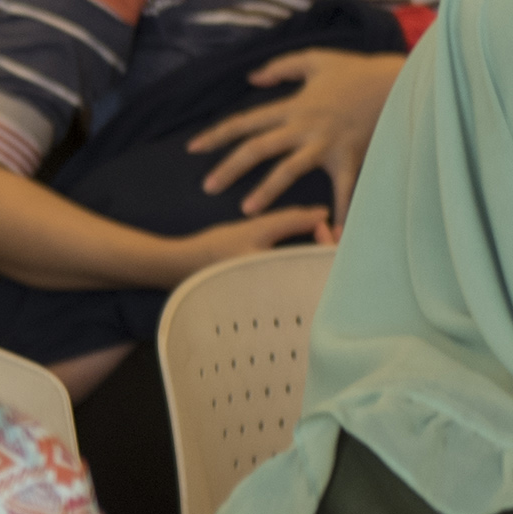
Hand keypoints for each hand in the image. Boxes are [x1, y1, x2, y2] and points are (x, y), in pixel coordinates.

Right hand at [157, 203, 335, 288]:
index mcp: (284, 283)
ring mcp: (276, 300)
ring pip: (309, 277)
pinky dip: (304, 263)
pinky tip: (299, 247)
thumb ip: (291, 220)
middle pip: (321, 275)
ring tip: (313, 233)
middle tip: (319, 226)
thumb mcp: (256, 229)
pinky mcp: (270, 298)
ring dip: (315, 254)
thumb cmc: (217, 250)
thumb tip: (323, 213)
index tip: (320, 223)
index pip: (324, 267)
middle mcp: (283, 297)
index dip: (331, 243)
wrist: (180, 267)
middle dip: (326, 248)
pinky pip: (297, 281)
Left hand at [195, 52, 406, 215]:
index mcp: (292, 107)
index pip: (245, 122)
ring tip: (247, 210)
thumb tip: (252, 79)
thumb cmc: (356, 70)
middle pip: (258, 149)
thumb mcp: (314, 59)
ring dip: (267, 190)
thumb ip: (280, 68)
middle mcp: (304, 128)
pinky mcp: (350, 157)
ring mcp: (326, 145)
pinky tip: (334, 234)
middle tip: (207, 187)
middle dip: (230, 168)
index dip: (217, 134)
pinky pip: (343, 189)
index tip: (193, 148)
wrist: (399, 83)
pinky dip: (341, 211)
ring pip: (289, 170)